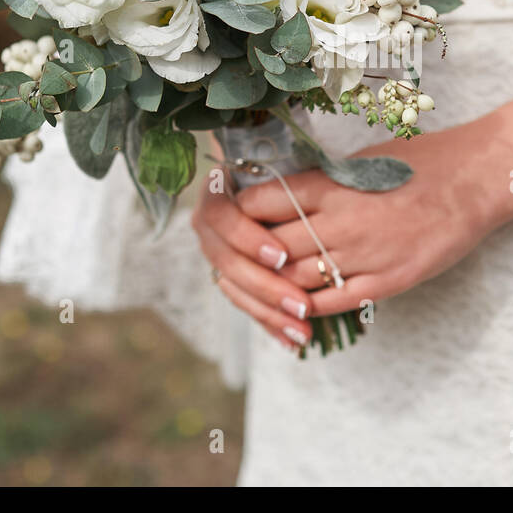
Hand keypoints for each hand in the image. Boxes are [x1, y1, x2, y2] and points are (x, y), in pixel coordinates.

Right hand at [191, 172, 315, 350]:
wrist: (268, 178)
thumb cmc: (285, 171)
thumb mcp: (284, 174)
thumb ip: (282, 189)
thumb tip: (288, 203)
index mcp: (216, 194)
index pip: (221, 218)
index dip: (247, 238)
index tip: (280, 255)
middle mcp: (209, 227)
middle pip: (227, 262)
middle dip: (265, 286)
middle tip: (300, 304)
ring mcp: (218, 254)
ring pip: (235, 290)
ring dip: (268, 312)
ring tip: (302, 330)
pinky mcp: (232, 279)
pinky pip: (246, 305)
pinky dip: (269, 324)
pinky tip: (291, 341)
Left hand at [234, 122, 507, 316]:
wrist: (475, 181)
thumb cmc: (421, 162)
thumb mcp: (362, 161)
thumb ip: (322, 182)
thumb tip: (280, 195)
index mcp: (332, 184)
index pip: (261, 203)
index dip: (240, 213)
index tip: (233, 217)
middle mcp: (342, 221)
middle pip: (271, 246)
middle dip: (249, 254)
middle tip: (236, 258)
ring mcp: (365, 255)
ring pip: (295, 280)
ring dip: (273, 285)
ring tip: (262, 283)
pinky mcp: (387, 282)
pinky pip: (333, 302)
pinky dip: (306, 308)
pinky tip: (295, 308)